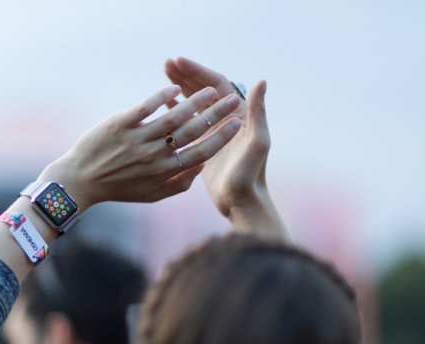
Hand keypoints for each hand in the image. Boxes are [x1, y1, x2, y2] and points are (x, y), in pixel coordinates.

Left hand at [39, 84, 241, 209]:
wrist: (80, 181)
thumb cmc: (118, 189)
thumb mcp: (151, 195)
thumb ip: (179, 184)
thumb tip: (202, 166)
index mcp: (164, 172)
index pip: (202, 152)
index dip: (222, 137)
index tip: (238, 122)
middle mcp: (154, 155)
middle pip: (193, 131)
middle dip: (217, 114)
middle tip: (232, 99)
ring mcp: (137, 138)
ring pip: (173, 117)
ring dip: (195, 101)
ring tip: (210, 90)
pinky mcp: (120, 124)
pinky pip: (145, 107)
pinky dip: (162, 96)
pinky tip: (176, 88)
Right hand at [165, 58, 288, 241]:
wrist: (242, 201)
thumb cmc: (251, 175)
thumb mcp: (257, 143)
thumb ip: (258, 112)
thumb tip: (261, 81)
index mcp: (239, 114)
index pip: (217, 84)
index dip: (198, 71)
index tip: (179, 62)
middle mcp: (227, 118)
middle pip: (204, 89)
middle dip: (186, 74)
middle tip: (166, 63)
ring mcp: (213, 130)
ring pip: (195, 101)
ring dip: (180, 86)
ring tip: (163, 73)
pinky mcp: (202, 142)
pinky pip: (188, 119)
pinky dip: (177, 107)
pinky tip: (164, 100)